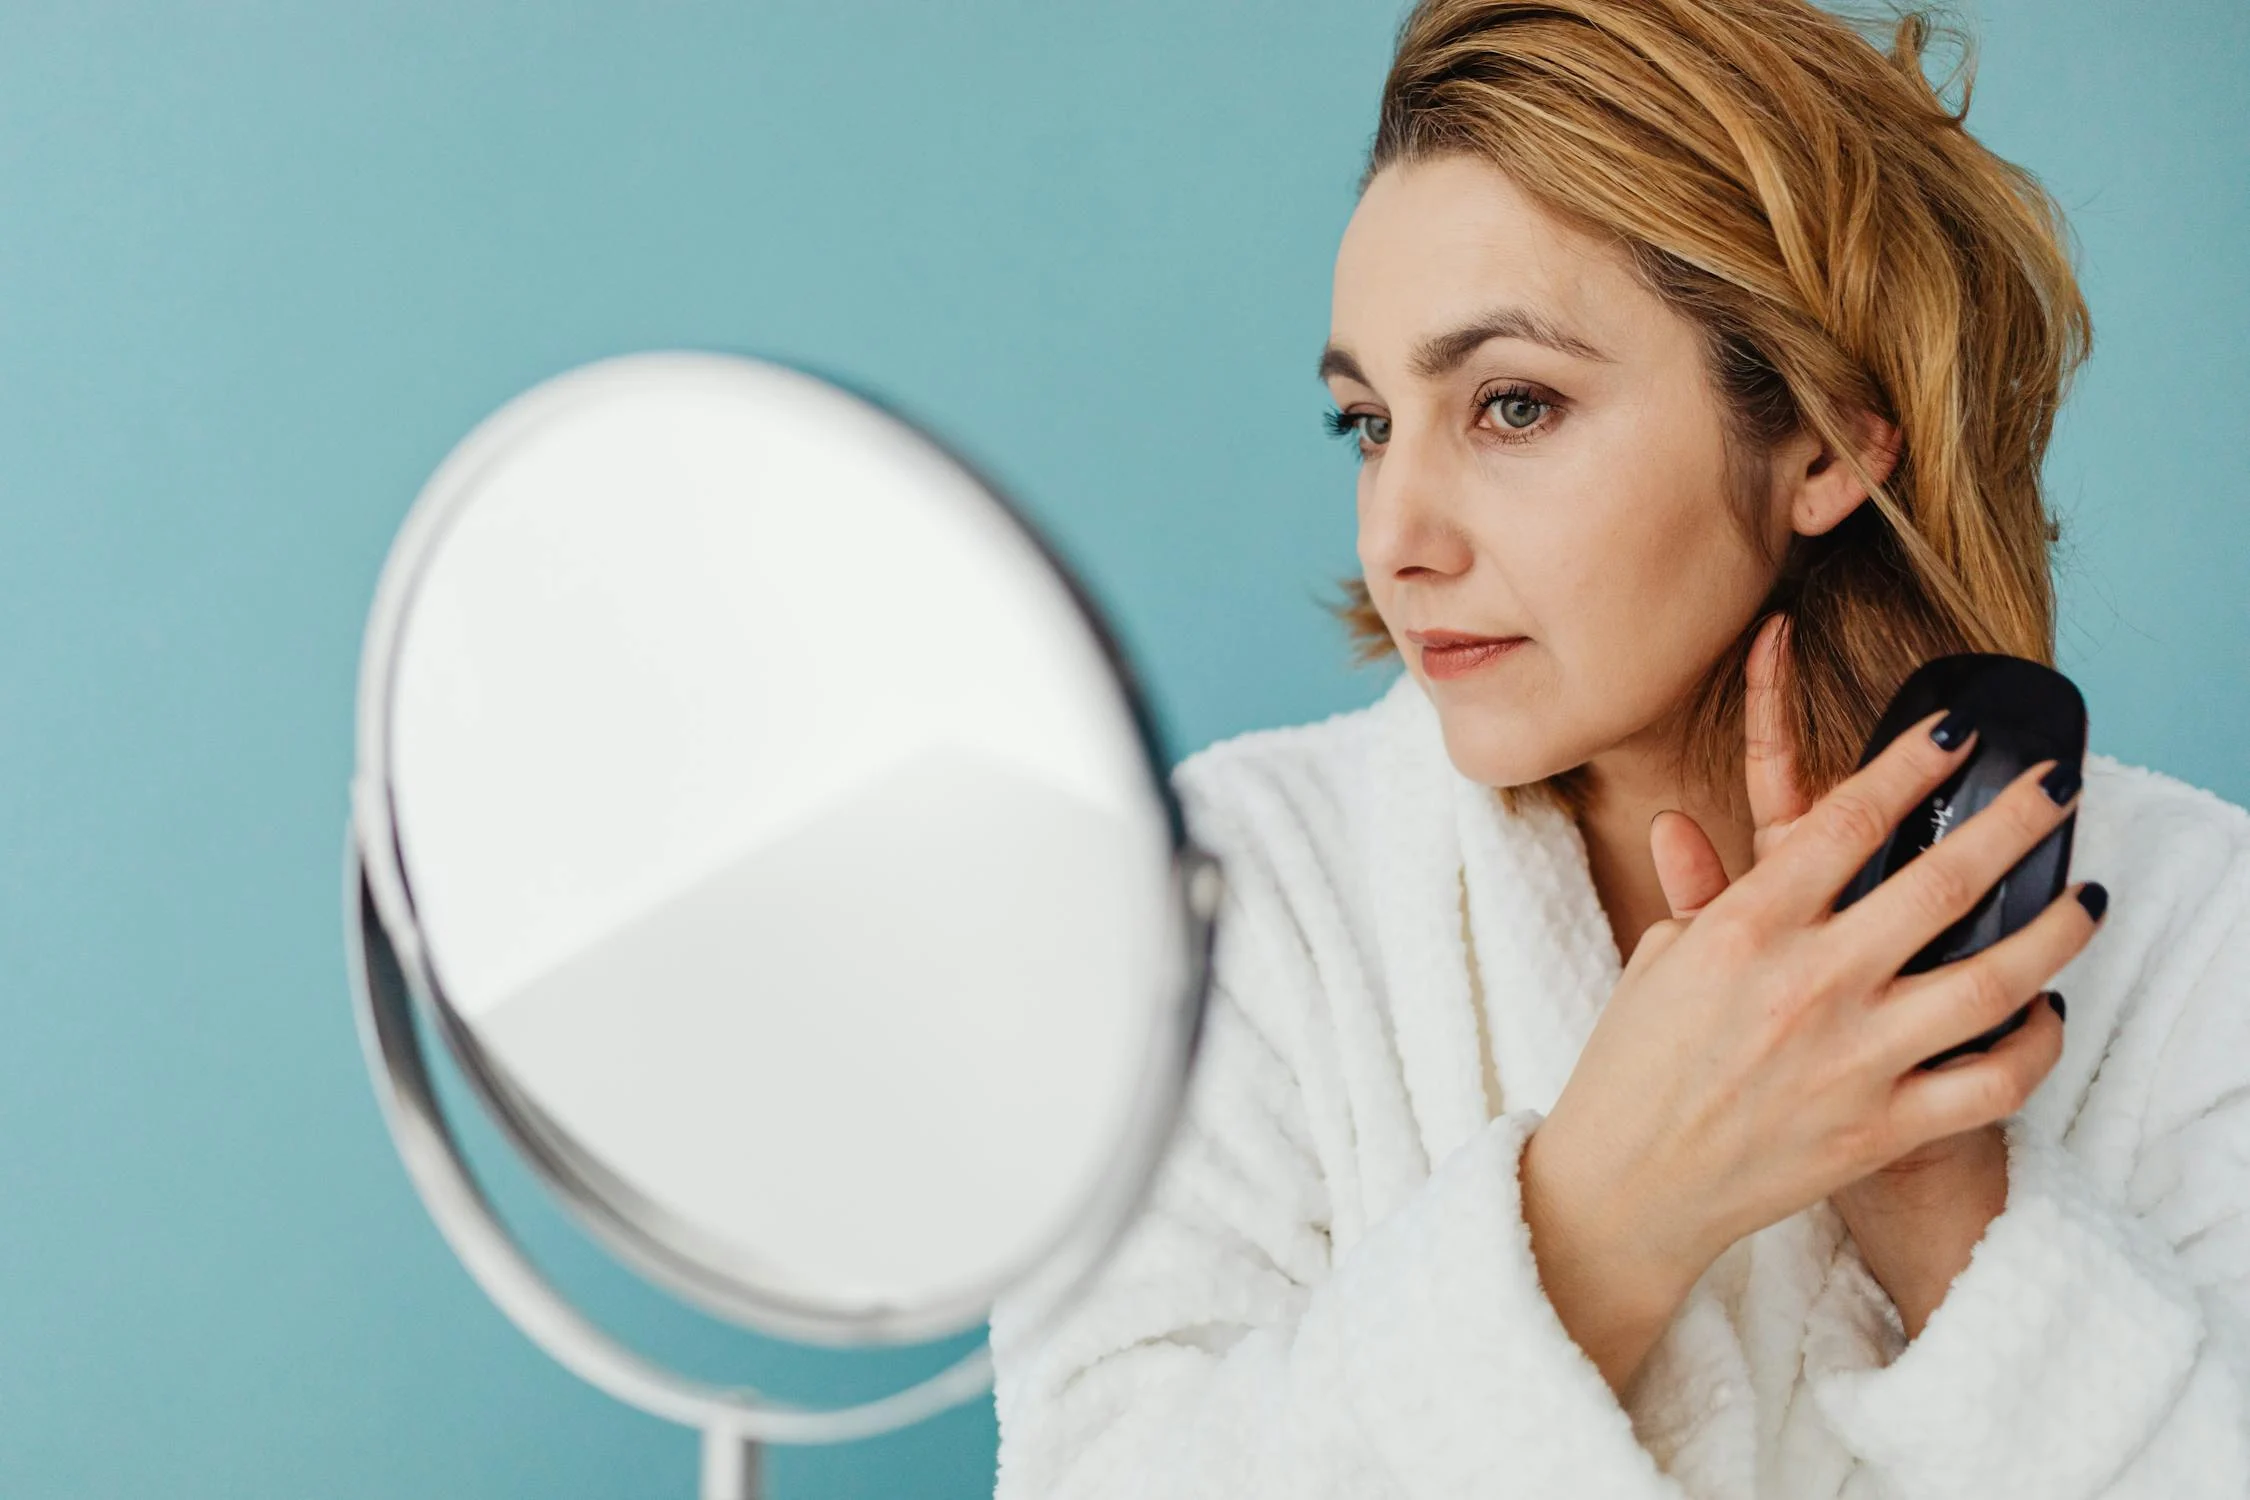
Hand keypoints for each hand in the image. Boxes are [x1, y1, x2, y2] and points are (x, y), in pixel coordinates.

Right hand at [1638, 618, 2070, 1334]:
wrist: (1628, 1189)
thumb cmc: (1632, 1069)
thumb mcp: (1655, 961)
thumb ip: (1697, 892)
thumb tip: (1682, 825)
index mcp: (1744, 930)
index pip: (1847, 819)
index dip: (1911, 764)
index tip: (1957, 734)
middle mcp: (1810, 985)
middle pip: (1943, 883)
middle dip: (2014, 820)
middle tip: (2056, 786)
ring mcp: (1855, 1059)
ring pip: (1993, 982)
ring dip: (2056, 930)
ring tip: (2088, 896)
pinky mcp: (1883, 1129)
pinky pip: (1992, 1082)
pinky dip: (2035, 1045)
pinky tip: (2045, 1011)